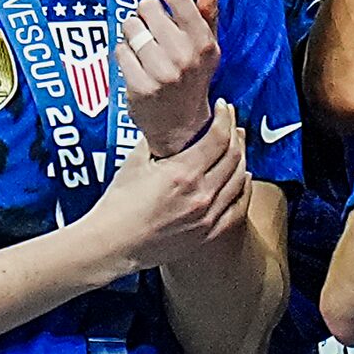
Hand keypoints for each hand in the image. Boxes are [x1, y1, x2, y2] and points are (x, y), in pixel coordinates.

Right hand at [84, 100, 250, 272]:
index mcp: (182, 172)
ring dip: (242, 157)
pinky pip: (238, 207)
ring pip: (239, 179)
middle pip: (233, 155)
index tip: (224, 107)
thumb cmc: (117, 205)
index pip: (219, 137)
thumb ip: (156, 140)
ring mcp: (207, 215)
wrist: (110, 246)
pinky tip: (243, 178)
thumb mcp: (135, 162)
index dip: (226, 117)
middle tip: (231, 122)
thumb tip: (170, 124)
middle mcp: (200, 193)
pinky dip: (244, 188)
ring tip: (237, 145)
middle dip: (235, 133)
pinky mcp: (208, 233)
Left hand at [117, 0, 223, 153]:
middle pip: (147, 8)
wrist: (181, 126)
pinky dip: (123, 52)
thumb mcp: (208, 48)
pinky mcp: (140, 87)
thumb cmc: (193, 78)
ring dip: (131, 32)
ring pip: (130, 28)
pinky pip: (120, 51)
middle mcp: (184, 56)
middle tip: (148, 25)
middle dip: (143, 12)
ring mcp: (161, 72)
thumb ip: (208, 14)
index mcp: (203, 42)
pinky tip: (133, 62)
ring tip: (140, 44)